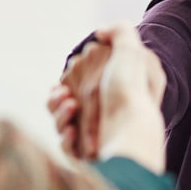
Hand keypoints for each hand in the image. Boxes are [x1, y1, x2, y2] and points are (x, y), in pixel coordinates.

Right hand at [52, 23, 165, 172]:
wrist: (131, 135)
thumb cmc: (130, 92)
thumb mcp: (131, 52)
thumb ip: (119, 32)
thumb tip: (100, 32)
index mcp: (116, 92)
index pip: (84, 83)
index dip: (72, 78)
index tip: (68, 75)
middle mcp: (107, 115)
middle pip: (67, 103)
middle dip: (58, 97)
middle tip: (64, 95)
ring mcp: (97, 137)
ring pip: (62, 123)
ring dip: (59, 113)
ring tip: (70, 107)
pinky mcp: (88, 157)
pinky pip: (67, 145)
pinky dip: (65, 137)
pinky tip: (72, 131)